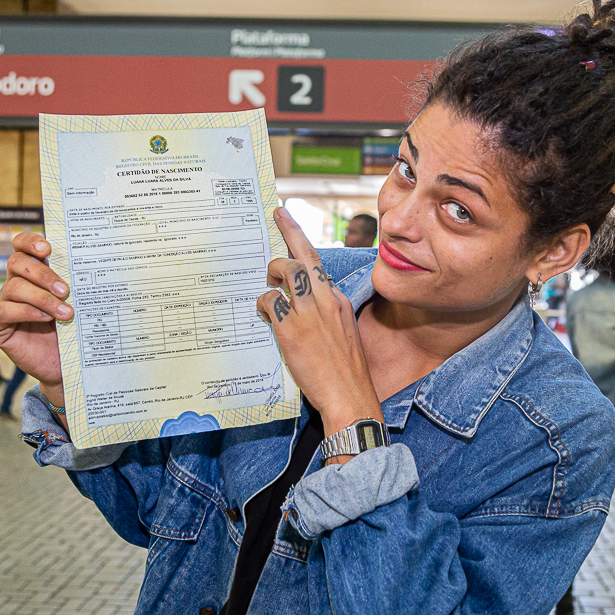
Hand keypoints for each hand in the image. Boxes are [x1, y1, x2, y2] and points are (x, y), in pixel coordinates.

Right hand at [0, 232, 71, 408]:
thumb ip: (73, 284)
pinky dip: (28, 312)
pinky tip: (46, 318)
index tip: (47, 249)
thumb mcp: (75, 303)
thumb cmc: (72, 330)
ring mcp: (3, 304)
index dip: (30, 241)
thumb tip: (90, 265)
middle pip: (17, 263)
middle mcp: (14, 285)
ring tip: (65, 312)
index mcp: (32, 274)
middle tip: (66, 290)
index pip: (21, 246)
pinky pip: (5, 310)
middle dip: (43, 274)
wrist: (66, 364)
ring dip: (43, 298)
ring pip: (14, 288)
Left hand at [256, 208, 382, 453]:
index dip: (299, 240)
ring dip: (272, 272)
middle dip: (287, 233)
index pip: (317, 263)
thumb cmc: (346, 373)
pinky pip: (270, 302)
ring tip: (269, 284)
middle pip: (303, 255)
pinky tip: (265, 316)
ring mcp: (309, 313)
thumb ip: (325, 314)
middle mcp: (326, 300)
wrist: (351, 397)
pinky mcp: (292, 329)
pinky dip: (263, 304)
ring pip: (287, 271)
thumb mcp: (343, 334)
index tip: (286, 218)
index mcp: (338, 301)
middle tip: (276, 217)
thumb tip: (302, 306)